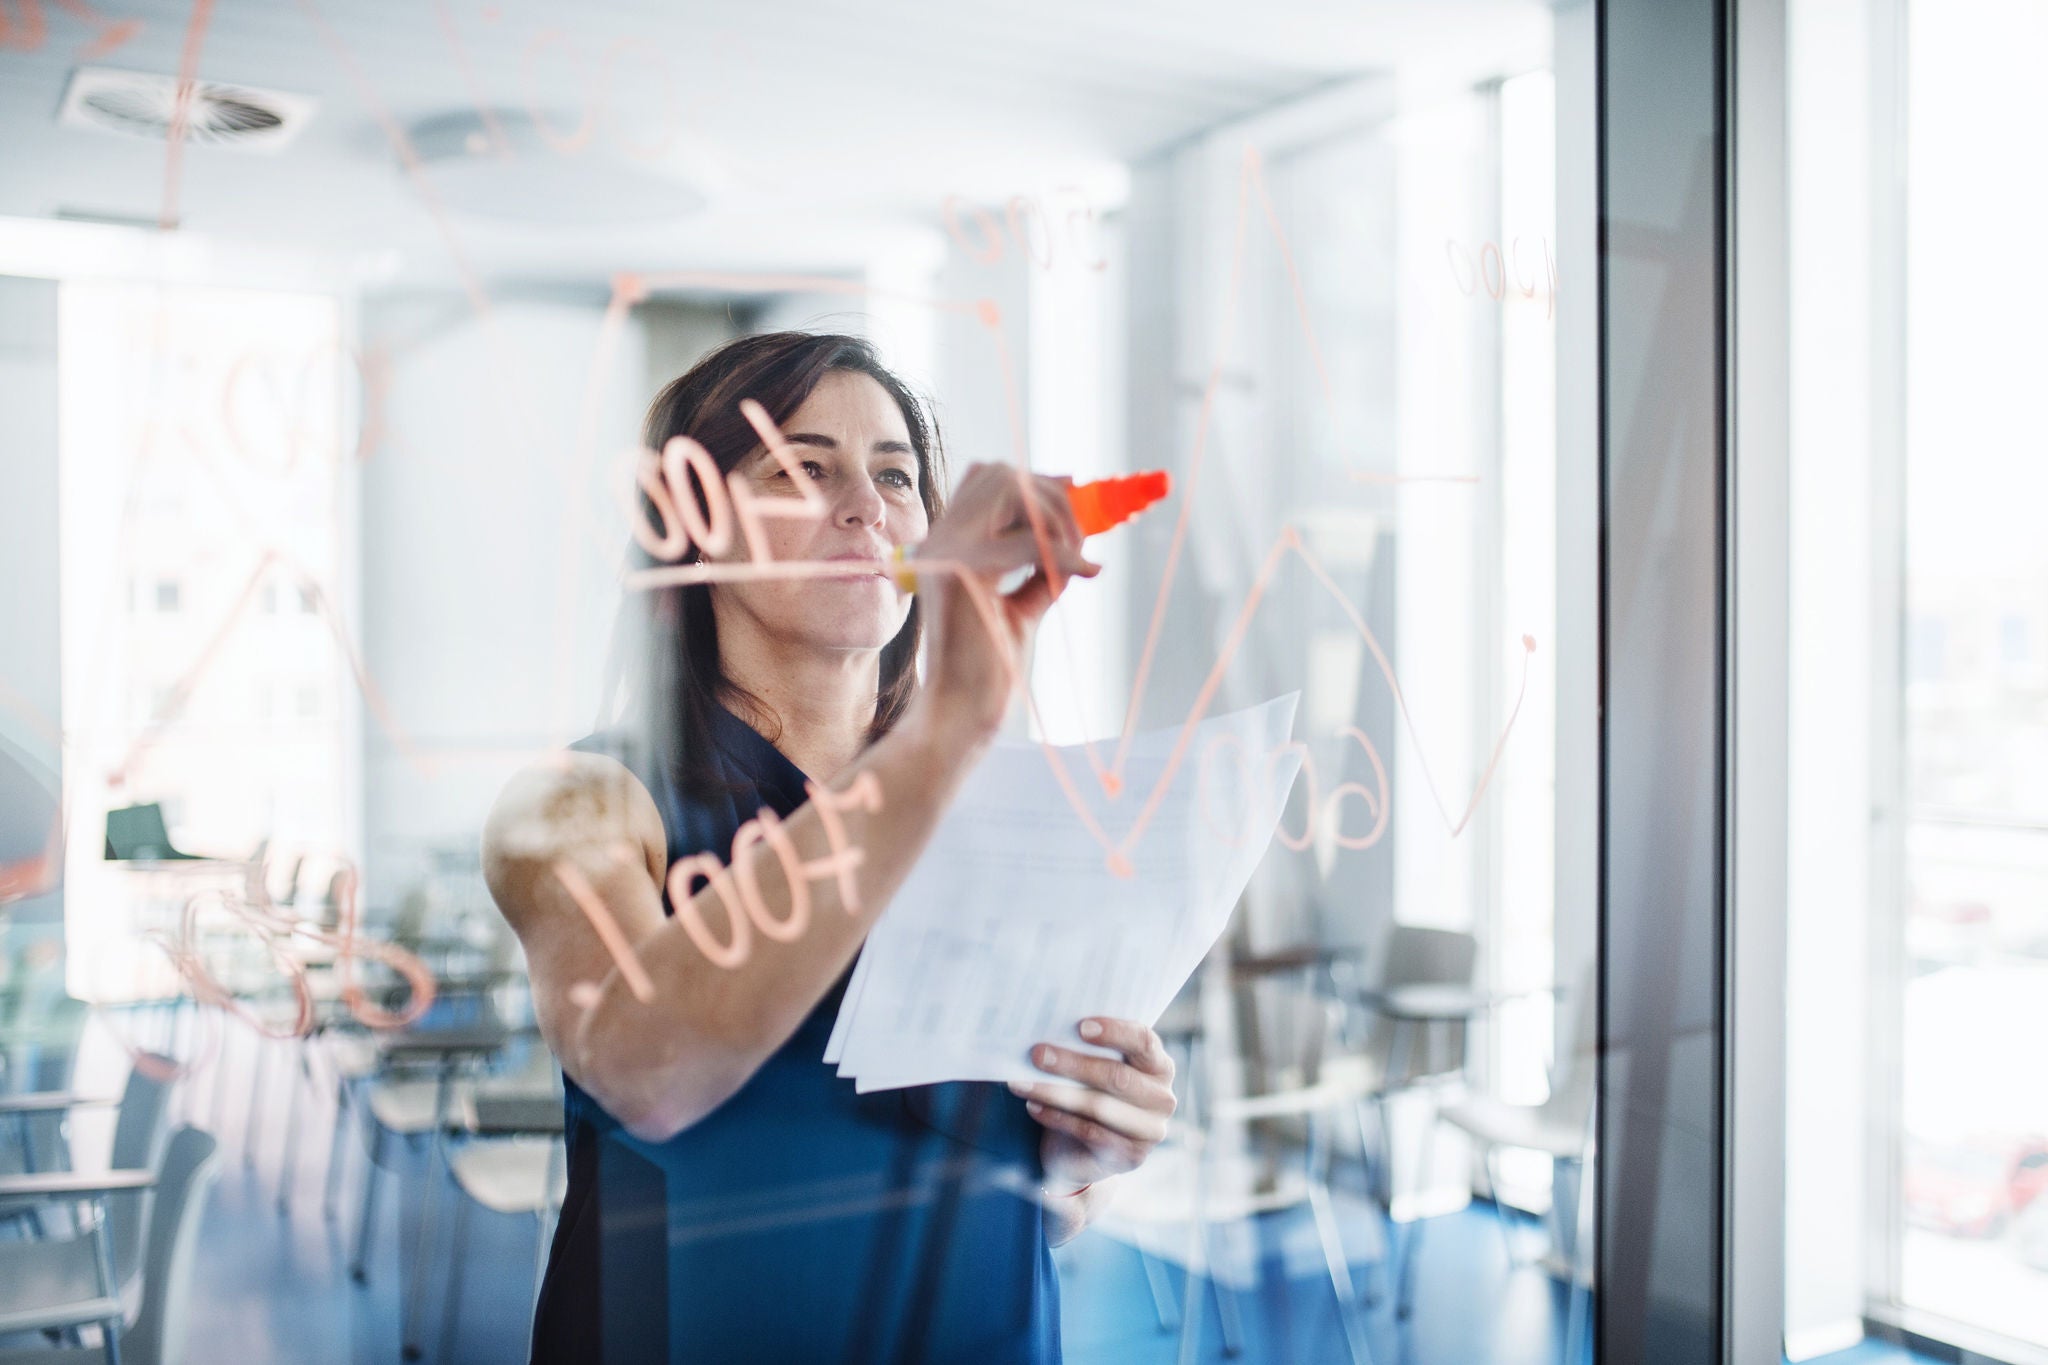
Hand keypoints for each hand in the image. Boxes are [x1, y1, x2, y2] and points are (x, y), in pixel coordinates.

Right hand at [907, 464, 1099, 743]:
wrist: (962, 714)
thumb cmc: (989, 670)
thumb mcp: (1021, 606)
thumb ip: (1039, 570)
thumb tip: (1072, 542)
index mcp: (948, 546)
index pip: (986, 479)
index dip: (1034, 479)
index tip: (1075, 491)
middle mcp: (940, 541)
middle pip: (1000, 475)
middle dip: (1053, 495)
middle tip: (1083, 537)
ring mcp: (946, 553)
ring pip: (1011, 490)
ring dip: (1058, 517)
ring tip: (1079, 558)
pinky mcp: (962, 572)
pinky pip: (1028, 541)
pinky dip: (1065, 553)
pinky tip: (1089, 571)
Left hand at [1009, 1016, 1175, 1194]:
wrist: (1089, 1147)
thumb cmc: (1092, 1090)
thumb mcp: (1097, 1066)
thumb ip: (1089, 1048)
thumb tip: (1052, 1026)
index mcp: (1159, 1065)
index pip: (1144, 1041)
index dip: (1115, 1032)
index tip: (1080, 1026)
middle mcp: (1162, 1098)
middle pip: (1117, 1076)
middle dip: (1073, 1063)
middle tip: (1036, 1053)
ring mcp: (1150, 1131)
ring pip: (1099, 1106)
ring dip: (1056, 1092)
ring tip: (1022, 1082)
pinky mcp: (1131, 1156)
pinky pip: (1089, 1133)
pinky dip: (1057, 1118)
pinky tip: (1033, 1106)